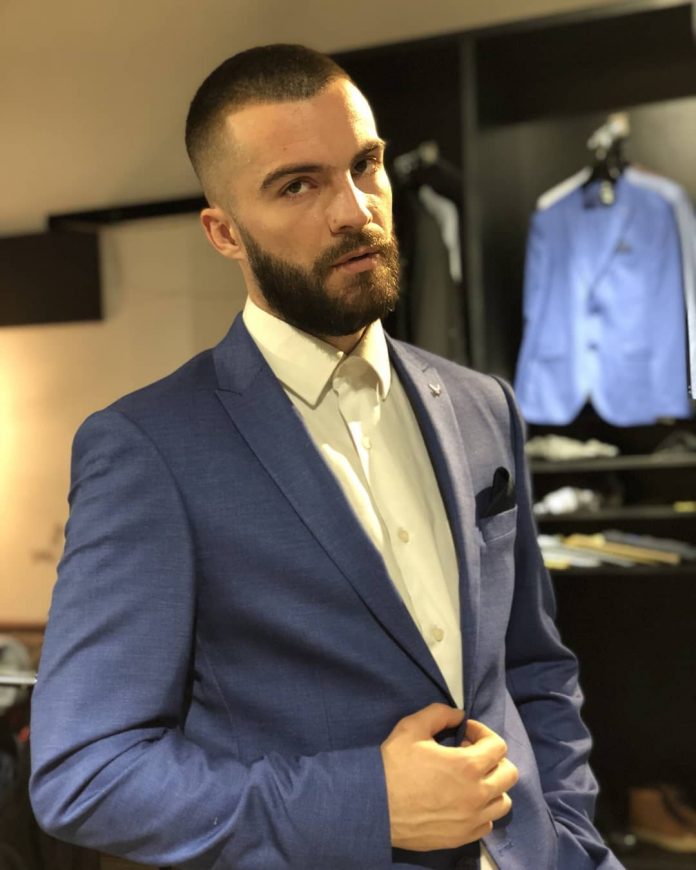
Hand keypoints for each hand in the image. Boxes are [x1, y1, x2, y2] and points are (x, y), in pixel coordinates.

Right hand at [380, 703, 517, 850]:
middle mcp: (478, 794)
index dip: (483, 733)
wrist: (375, 807)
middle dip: (493, 759)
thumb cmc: (393, 765)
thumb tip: (458, 715)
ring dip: (491, 786)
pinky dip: (481, 810)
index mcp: (468, 765)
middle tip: (469, 754)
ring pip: (502, 801)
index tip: (465, 734)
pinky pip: (487, 823)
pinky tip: (462, 802)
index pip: (498, 745)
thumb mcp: (412, 727)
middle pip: (509, 773)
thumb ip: (439, 714)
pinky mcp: (463, 836)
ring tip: (469, 780)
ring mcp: (472, 818)